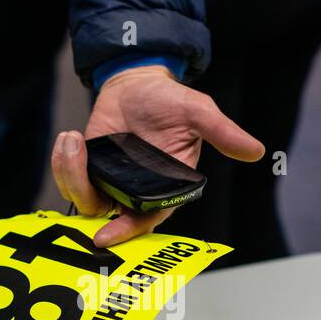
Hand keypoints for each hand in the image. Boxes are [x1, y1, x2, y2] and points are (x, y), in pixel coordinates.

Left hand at [51, 65, 263, 246]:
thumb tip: (256, 151)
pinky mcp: (88, 169)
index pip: (145, 221)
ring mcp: (110, 184)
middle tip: (78, 179)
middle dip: (88, 200)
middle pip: (107, 217)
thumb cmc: (172, 101)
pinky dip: (64, 163)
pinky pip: (70, 181)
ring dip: (72, 174)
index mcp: (165, 191)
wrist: (139, 83)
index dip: (126, 231)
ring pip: (84, 200)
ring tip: (73, 140)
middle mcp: (135, 194)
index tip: (106, 235)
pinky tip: (70, 138)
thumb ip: (223, 133)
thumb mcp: (200, 112)